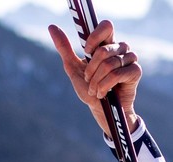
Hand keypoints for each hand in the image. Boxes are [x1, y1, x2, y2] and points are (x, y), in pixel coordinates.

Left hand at [49, 20, 141, 134]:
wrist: (101, 111)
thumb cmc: (89, 89)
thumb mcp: (73, 68)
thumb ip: (65, 49)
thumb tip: (52, 28)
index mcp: (107, 44)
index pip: (106, 26)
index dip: (94, 39)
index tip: (86, 52)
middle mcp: (121, 48)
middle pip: (103, 51)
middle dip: (90, 71)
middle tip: (89, 81)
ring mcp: (130, 59)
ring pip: (108, 64)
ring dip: (96, 82)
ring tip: (96, 90)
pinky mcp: (136, 71)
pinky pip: (116, 74)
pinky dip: (104, 87)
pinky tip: (103, 93)